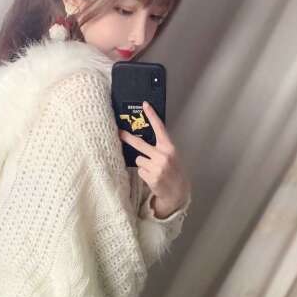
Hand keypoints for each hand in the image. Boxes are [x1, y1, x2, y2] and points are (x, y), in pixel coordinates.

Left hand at [118, 101, 191, 215]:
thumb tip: (140, 141)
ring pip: (139, 159)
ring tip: (153, 170)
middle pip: (140, 144)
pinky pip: (140, 170)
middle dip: (128, 138)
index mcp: (169, 147)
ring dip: (143, 164)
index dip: (152, 116)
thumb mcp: (171, 156)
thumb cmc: (172, 171)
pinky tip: (152, 177)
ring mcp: (157, 167)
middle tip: (119, 133)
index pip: (160, 128)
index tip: (145, 105)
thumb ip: (160, 147)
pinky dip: (144, 174)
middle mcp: (163, 155)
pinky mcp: (151, 177)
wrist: (177, 191)